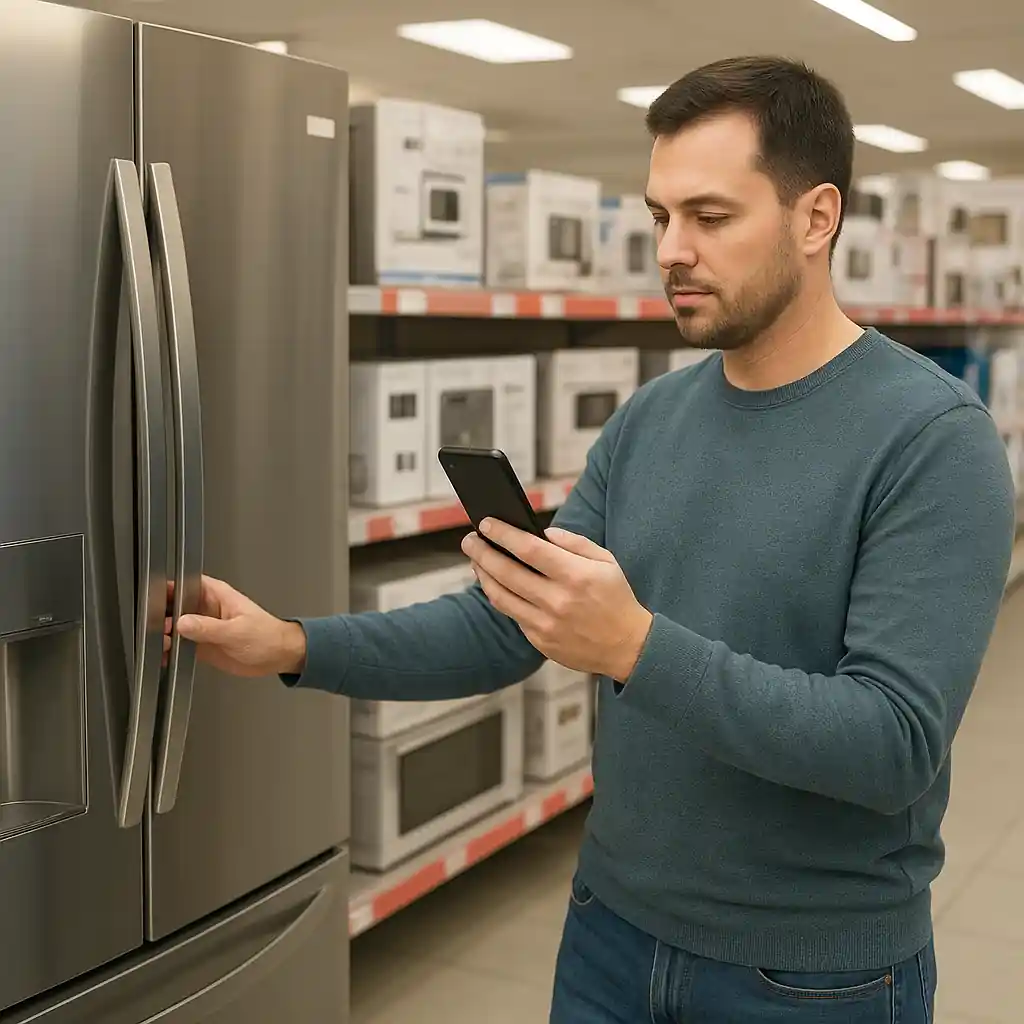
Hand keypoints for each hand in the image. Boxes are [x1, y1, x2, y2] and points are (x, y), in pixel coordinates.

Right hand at [167, 576, 306, 677]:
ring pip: (175, 626)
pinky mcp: (203, 644)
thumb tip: (183, 623)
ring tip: (159, 644)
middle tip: (155, 628)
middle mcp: (206, 609)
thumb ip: (209, 627)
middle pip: (175, 605)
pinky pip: (181, 645)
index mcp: (216, 595)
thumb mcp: (237, 631)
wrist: (278, 656)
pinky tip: (164, 657)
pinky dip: (171, 651)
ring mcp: (204, 627)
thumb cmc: (267, 635)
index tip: (153, 599)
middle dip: (161, 615)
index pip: (186, 583)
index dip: (168, 588)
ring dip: (164, 635)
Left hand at [462, 521, 652, 681]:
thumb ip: (574, 543)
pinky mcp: (540, 641)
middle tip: (469, 540)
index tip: (486, 523)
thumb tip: (541, 533)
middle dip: (482, 552)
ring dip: (483, 575)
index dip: (503, 534)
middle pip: (506, 572)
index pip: (528, 548)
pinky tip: (494, 583)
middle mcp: (558, 601)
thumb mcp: (606, 561)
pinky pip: (513, 614)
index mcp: (576, 576)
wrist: (628, 647)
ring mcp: (546, 624)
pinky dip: (500, 596)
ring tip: (476, 560)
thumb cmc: (616, 598)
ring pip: (501, 596)